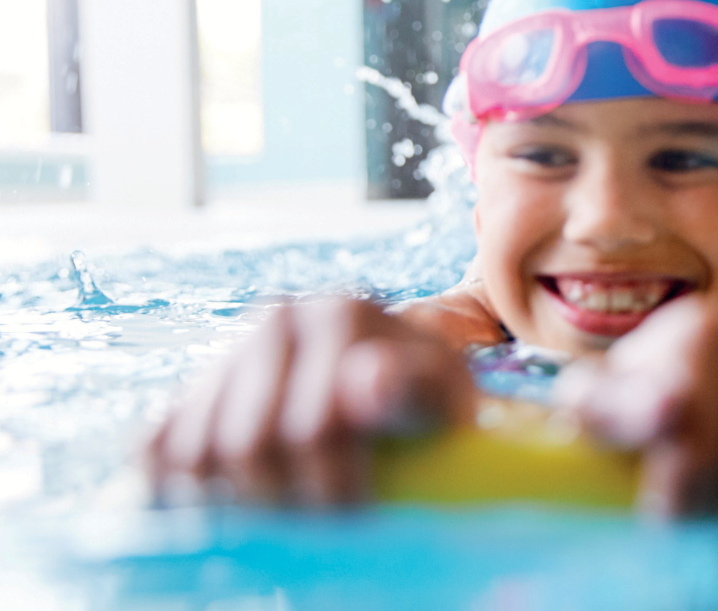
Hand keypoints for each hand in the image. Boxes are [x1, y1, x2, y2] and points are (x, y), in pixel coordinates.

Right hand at [145, 295, 476, 506]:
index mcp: (340, 313)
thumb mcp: (443, 398)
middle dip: (286, 501)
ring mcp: (227, 351)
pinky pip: (154, 451)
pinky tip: (229, 505)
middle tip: (320, 524)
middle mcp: (276, 319)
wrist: (395, 387)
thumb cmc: (427, 405)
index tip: (358, 515)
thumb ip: (416, 388)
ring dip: (235, 503)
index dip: (334, 489)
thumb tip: (366, 380)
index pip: (312, 427)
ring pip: (193, 452)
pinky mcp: (189, 390)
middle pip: (246, 445)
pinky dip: (177, 491)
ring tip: (287, 513)